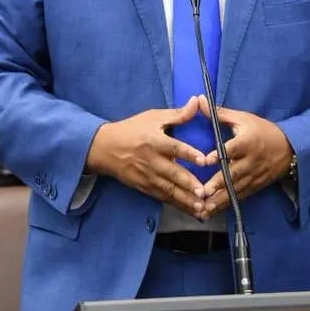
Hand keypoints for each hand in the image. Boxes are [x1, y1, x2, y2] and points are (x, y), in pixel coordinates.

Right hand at [86, 96, 209, 218]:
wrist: (105, 148)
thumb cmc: (132, 129)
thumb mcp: (153, 117)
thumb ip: (178, 113)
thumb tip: (197, 100)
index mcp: (154, 141)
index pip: (174, 148)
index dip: (189, 154)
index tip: (204, 160)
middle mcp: (151, 160)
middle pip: (173, 173)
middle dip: (189, 184)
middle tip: (205, 192)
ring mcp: (147, 176)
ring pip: (169, 190)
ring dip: (185, 199)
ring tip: (201, 207)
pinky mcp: (144, 187)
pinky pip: (163, 197)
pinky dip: (177, 205)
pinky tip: (190, 210)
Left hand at [196, 96, 292, 217]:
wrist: (290, 148)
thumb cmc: (263, 130)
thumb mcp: (244, 119)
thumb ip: (220, 113)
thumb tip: (199, 100)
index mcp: (248, 142)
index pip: (232, 149)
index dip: (219, 154)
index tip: (204, 161)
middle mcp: (251, 161)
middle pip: (233, 173)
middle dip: (218, 184)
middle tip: (202, 191)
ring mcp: (254, 176)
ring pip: (235, 189)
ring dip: (219, 200)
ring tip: (203, 209)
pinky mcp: (255, 186)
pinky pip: (240, 197)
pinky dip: (226, 205)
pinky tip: (212, 211)